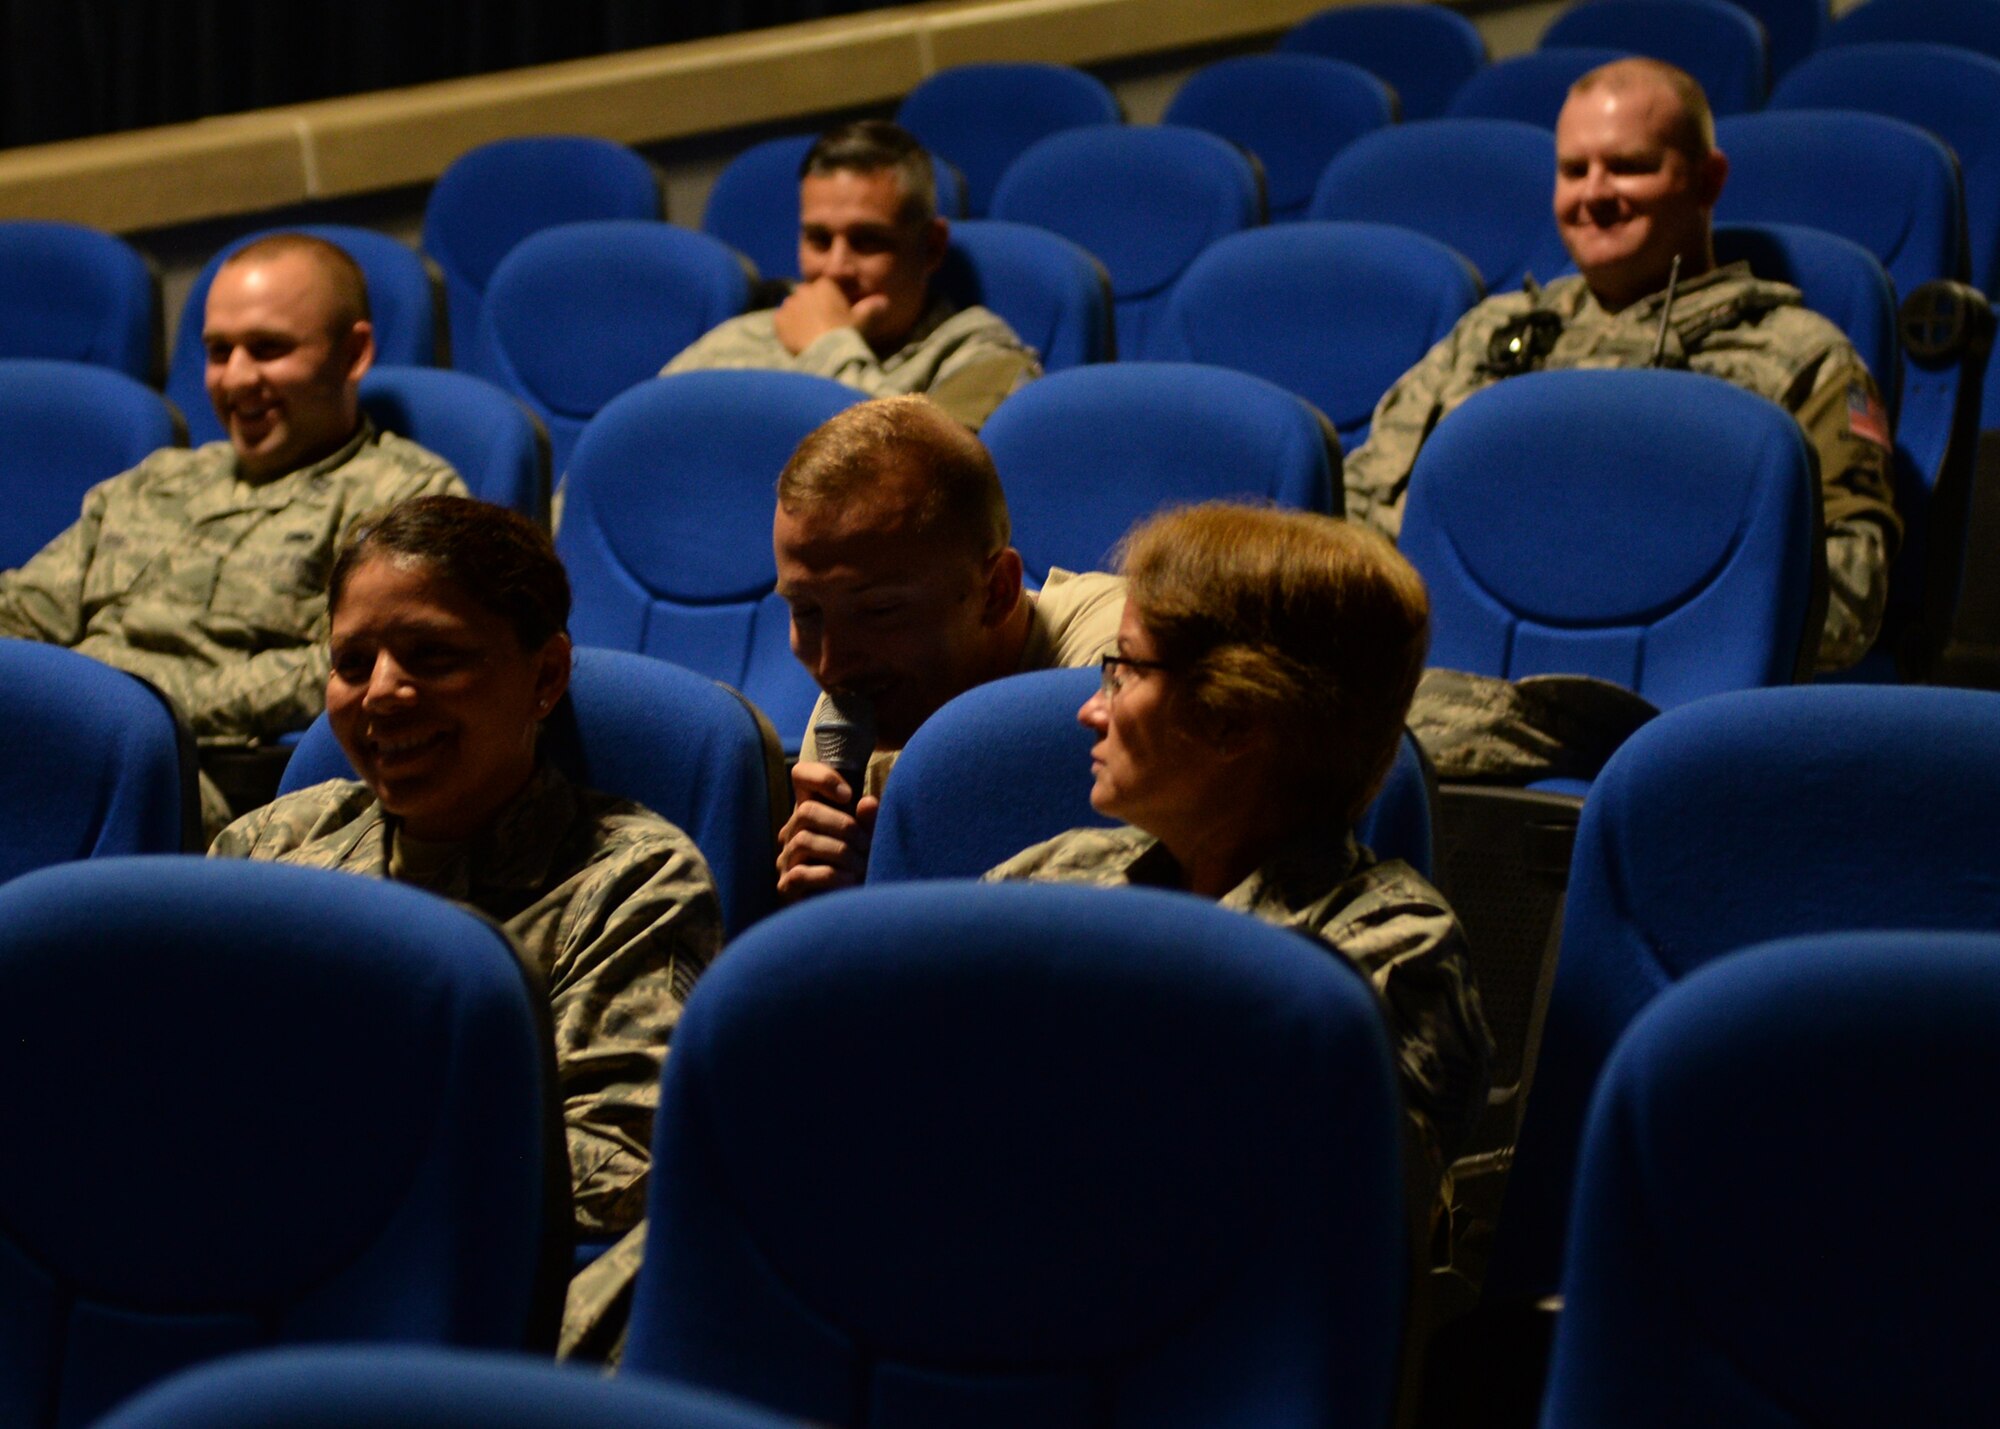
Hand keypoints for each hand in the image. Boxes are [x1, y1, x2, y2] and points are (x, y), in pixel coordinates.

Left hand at [773, 279, 892, 353]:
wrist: (825, 352)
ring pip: (794, 306)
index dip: (831, 299)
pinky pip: (782, 320)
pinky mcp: (778, 320)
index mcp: (825, 285)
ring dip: (800, 315)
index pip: (826, 286)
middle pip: (808, 295)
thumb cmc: (846, 332)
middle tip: (822, 323)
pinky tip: (796, 337)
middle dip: (814, 305)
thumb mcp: (862, 320)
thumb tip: (885, 301)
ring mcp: (789, 304)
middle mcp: (804, 290)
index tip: (836, 312)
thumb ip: (872, 308)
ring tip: (808, 332)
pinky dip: (787, 326)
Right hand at [777, 760, 878, 900]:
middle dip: (843, 825)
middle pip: (806, 811)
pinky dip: (830, 875)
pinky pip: (800, 874)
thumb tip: (868, 802)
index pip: (802, 775)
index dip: (822, 777)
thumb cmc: (863, 866)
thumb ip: (869, 821)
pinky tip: (850, 881)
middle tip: (867, 844)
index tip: (849, 795)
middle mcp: (793, 831)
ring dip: (840, 851)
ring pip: (804, 840)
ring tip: (862, 865)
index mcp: (813, 811)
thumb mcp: (870, 840)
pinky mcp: (786, 886)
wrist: (853, 909)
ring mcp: (786, 859)